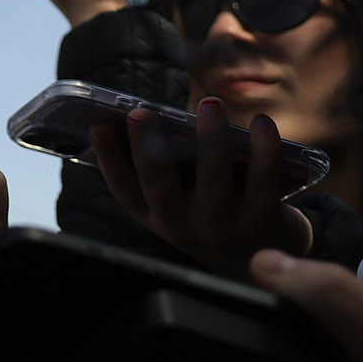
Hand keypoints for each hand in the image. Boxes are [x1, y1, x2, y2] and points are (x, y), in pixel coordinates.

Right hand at [90, 99, 313, 278]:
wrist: (258, 258)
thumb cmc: (209, 215)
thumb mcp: (178, 203)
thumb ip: (165, 171)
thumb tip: (154, 119)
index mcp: (154, 215)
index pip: (123, 188)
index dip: (108, 157)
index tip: (98, 125)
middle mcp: (181, 224)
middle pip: (159, 184)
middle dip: (147, 147)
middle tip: (140, 113)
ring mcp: (220, 225)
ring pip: (213, 179)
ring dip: (210, 138)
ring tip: (210, 104)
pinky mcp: (260, 220)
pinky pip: (262, 182)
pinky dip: (264, 150)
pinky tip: (261, 122)